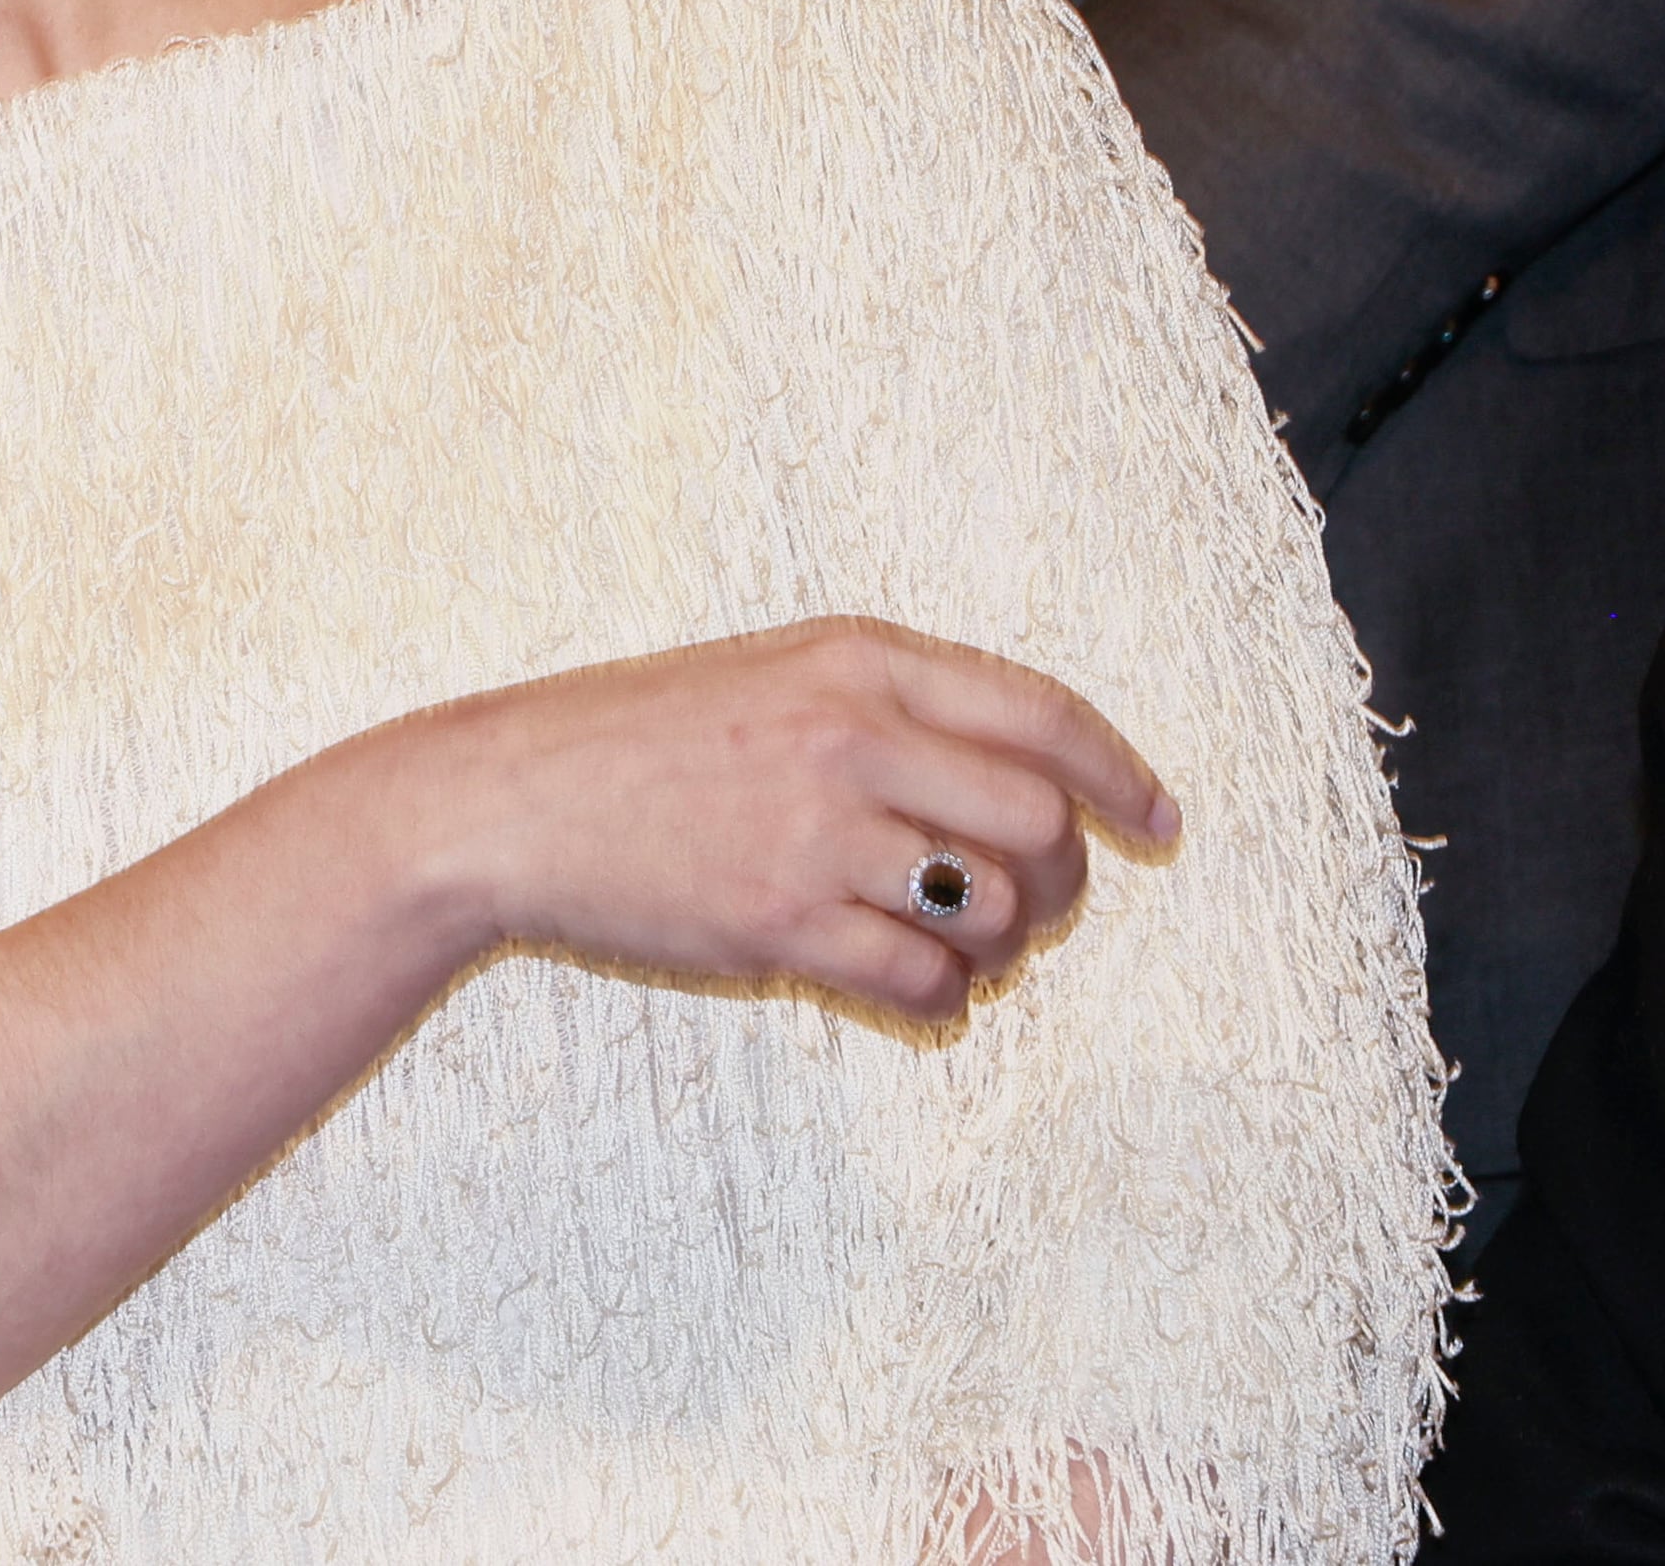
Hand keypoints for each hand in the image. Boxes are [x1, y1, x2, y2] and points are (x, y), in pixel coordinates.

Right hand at [364, 617, 1177, 1018]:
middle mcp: (849, 734)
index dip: (1123, 773)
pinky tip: (906, 993)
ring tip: (955, 950)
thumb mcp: (763, 678)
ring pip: (995, 910)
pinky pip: (926, 986)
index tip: (1161, 822)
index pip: (1043, 713)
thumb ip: (882, 708)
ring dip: (999, 948)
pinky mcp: (782, 922)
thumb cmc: (629, 744)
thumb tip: (1023, 783)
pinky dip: (940, 1005)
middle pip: (1044, 822)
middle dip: (1066, 883)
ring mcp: (817, 831)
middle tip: (1035, 910)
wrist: (502, 803)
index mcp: (852, 659)